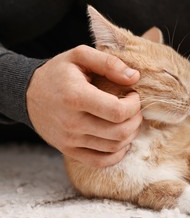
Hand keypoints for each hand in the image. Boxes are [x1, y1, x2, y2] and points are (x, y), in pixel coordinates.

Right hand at [27, 45, 141, 166]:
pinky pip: (100, 161)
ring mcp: (69, 140)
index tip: (133, 95)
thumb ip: (108, 63)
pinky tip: (121, 140)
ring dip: (130, 135)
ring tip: (128, 121)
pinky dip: (117, 154)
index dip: (134, 105)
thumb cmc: (57, 73)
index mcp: (76, 97)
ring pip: (113, 147)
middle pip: (119, 132)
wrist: (26, 94)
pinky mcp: (68, 150)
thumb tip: (134, 77)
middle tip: (134, 109)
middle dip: (136, 120)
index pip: (118, 111)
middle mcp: (72, 122)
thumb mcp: (79, 56)